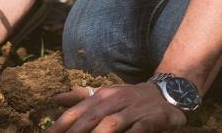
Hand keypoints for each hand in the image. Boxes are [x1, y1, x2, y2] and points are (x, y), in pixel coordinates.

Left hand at [45, 83, 186, 132]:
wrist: (166, 93)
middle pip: (90, 118)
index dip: (61, 124)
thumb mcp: (105, 95)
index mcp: (101, 96)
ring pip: (111, 124)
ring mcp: (132, 110)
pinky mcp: (151, 120)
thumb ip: (80, 97)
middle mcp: (114, 101)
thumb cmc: (129, 98)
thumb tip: (55, 99)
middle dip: (75, 132)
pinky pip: (138, 130)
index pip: (77, 111)